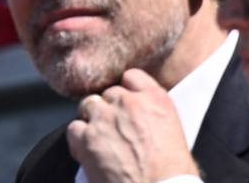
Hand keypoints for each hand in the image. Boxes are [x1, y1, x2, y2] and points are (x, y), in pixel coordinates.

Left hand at [66, 69, 198, 182]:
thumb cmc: (173, 174)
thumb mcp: (174, 134)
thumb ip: (153, 116)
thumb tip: (140, 120)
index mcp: (156, 99)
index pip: (132, 76)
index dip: (128, 90)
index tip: (126, 103)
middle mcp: (128, 103)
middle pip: (109, 93)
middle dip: (110, 108)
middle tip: (114, 129)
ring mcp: (104, 119)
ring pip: (88, 105)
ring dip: (92, 119)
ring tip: (101, 140)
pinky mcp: (86, 139)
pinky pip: (74, 128)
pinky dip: (79, 138)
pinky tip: (88, 152)